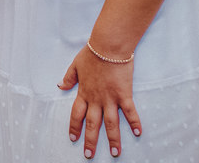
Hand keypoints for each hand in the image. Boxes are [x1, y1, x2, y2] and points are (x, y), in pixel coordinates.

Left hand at [60, 45, 141, 159]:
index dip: (75, 127)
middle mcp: (97, 99)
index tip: (73, 138)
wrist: (108, 46)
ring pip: (111, 123)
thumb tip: (60, 86)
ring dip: (113, 139)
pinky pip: (130, 111)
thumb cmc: (92, 52)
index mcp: (84, 92)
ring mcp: (111, 98)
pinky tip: (138, 133)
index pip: (77, 114)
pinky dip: (134, 123)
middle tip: (89, 155)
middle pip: (93, 124)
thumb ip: (68, 77)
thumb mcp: (75, 64)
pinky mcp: (124, 94)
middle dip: (91, 141)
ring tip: (114, 153)